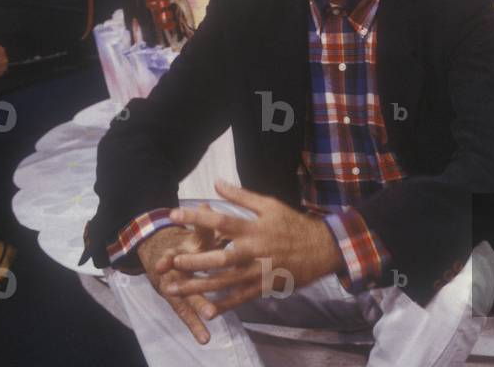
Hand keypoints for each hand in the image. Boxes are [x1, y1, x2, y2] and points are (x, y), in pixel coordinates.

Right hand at [137, 221, 217, 344]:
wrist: (151, 245)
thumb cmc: (180, 239)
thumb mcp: (191, 232)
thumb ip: (202, 224)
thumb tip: (207, 207)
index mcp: (185, 245)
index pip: (196, 239)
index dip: (202, 235)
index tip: (208, 239)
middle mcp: (175, 265)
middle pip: (186, 273)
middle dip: (199, 285)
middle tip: (212, 302)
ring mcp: (172, 282)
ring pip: (185, 296)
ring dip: (197, 307)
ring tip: (210, 317)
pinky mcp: (172, 295)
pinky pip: (184, 311)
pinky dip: (193, 325)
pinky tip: (205, 339)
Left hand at [165, 180, 342, 318]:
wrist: (322, 248)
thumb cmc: (293, 224)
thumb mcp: (270, 205)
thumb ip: (241, 196)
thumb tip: (216, 183)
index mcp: (254, 228)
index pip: (221, 221)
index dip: (198, 217)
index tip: (175, 214)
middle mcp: (255, 251)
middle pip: (220, 257)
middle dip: (194, 261)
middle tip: (171, 263)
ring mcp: (259, 271)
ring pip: (225, 282)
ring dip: (199, 286)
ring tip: (174, 289)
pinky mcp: (265, 287)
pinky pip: (241, 298)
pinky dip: (224, 305)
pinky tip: (207, 311)